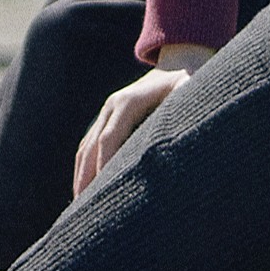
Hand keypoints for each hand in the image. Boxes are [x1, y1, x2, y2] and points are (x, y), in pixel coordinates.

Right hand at [73, 47, 215, 191]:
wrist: (178, 64)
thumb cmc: (189, 81)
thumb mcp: (190, 88)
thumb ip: (185, 101)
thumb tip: (185, 125)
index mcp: (128, 102)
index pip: (109, 138)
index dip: (104, 164)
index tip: (102, 189)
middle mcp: (112, 106)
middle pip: (91, 146)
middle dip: (85, 176)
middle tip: (82, 206)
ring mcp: (106, 112)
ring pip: (85, 147)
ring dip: (80, 175)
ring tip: (79, 205)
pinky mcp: (107, 119)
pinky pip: (89, 145)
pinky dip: (85, 166)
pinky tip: (84, 188)